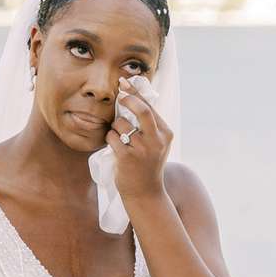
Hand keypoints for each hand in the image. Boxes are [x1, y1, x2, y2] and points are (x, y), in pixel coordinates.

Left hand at [105, 72, 172, 203]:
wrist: (145, 193)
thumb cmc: (148, 164)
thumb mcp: (156, 143)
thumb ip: (150, 124)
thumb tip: (134, 95)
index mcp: (165, 133)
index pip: (149, 107)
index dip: (135, 92)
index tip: (124, 82)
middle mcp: (156, 140)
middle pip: (141, 109)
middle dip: (127, 98)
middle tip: (119, 95)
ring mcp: (142, 149)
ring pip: (121, 124)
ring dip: (115, 127)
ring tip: (120, 139)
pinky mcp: (127, 158)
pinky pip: (112, 138)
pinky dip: (110, 139)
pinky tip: (115, 148)